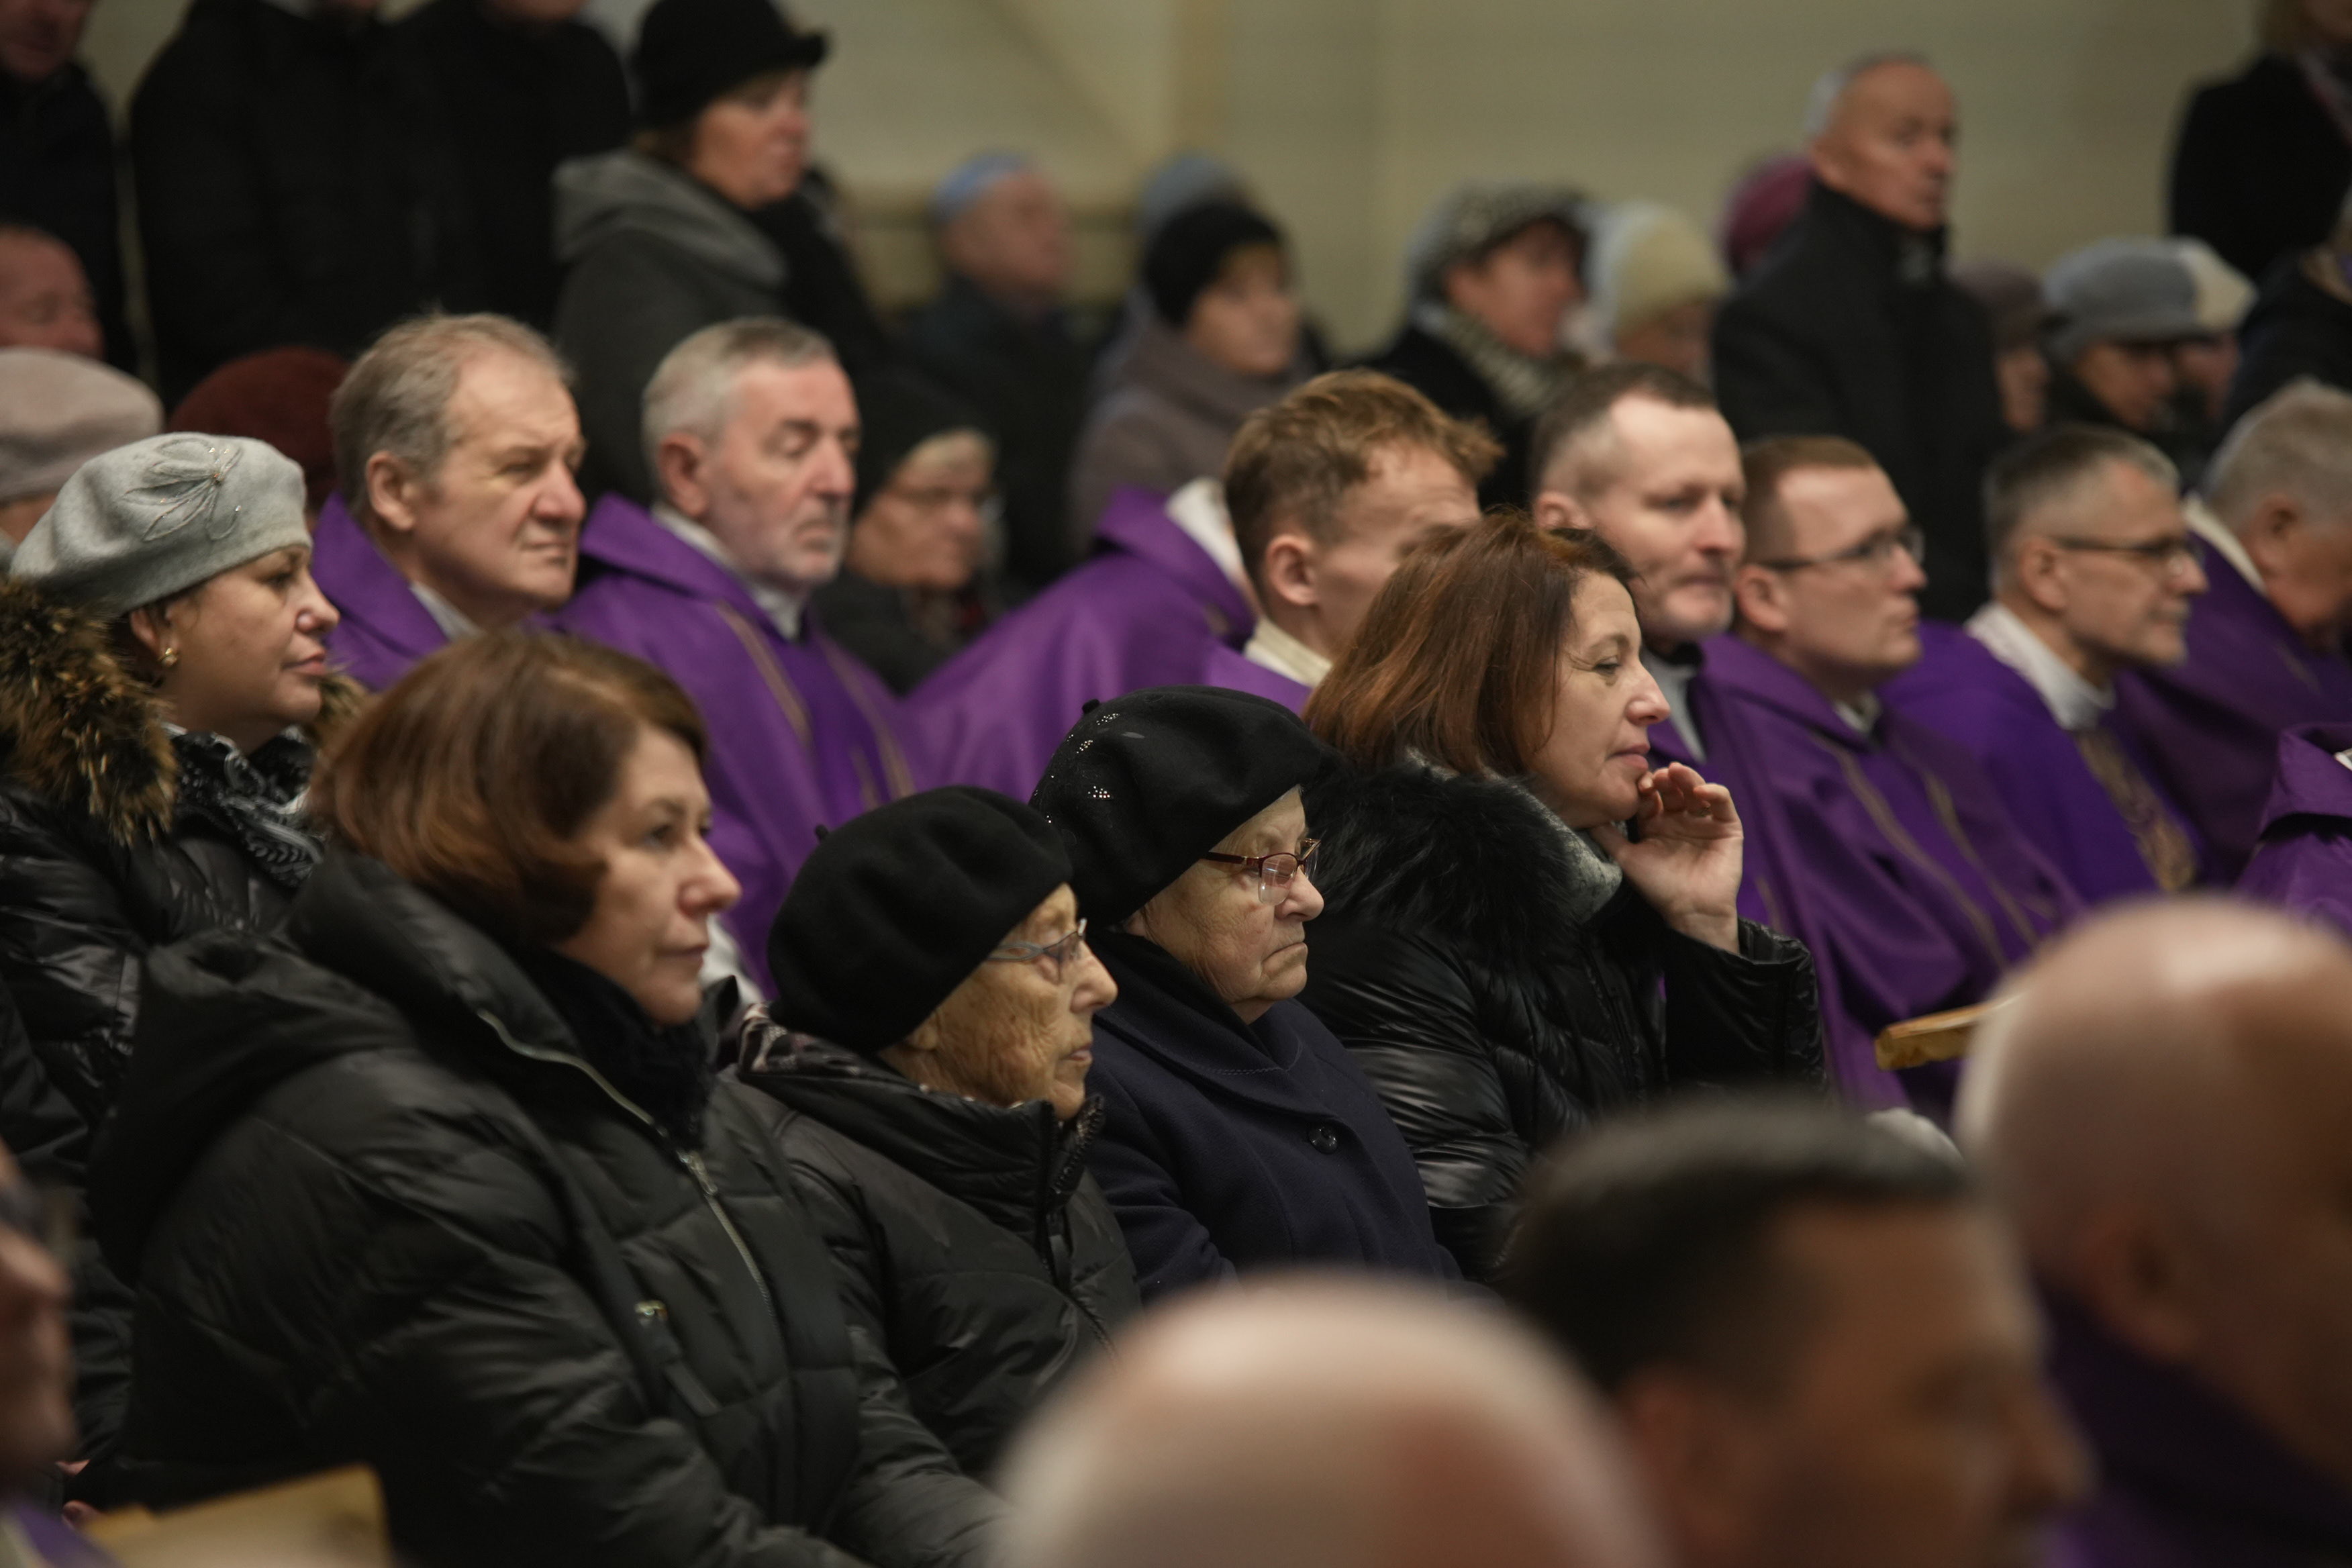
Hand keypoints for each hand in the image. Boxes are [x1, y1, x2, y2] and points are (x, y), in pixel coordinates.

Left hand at [1590, 763, 1743, 950]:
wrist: (1691, 911)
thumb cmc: (1658, 887)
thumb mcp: (1627, 858)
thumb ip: (1607, 836)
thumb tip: (1582, 814)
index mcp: (1656, 824)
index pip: (1650, 796)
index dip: (1644, 787)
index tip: (1637, 786)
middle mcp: (1680, 820)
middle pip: (1673, 788)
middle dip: (1664, 779)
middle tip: (1655, 777)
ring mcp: (1704, 822)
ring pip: (1697, 789)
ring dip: (1687, 778)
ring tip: (1675, 772)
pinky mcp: (1727, 827)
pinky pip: (1723, 803)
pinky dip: (1714, 792)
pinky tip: (1700, 791)